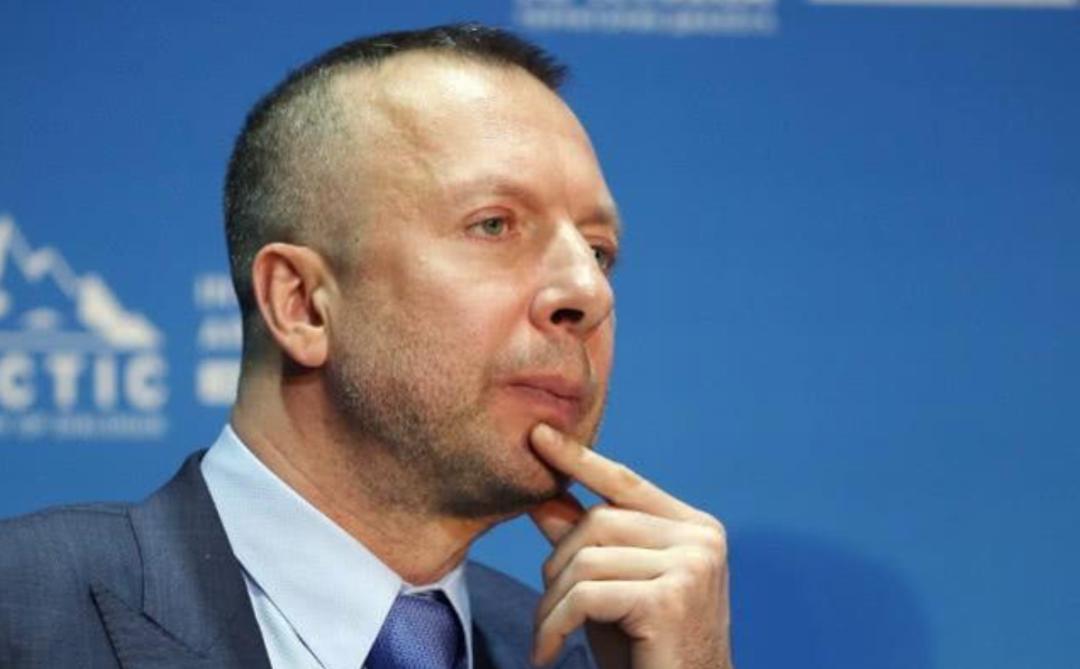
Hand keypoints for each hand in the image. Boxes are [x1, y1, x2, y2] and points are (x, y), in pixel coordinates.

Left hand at [527, 423, 732, 668]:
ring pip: (587, 560)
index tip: (537, 435)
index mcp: (694, 527)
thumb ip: (586, 542)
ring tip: (547, 638)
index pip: (626, 482)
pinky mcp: (671, 598)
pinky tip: (548, 652)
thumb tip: (541, 497)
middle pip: (598, 522)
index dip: (579, 458)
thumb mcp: (612, 588)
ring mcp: (692, 565)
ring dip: (552, 603)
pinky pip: (586, 596)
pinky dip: (555, 625)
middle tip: (547, 612)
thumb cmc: (648, 653)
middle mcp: (701, 538)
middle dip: (557, 566)